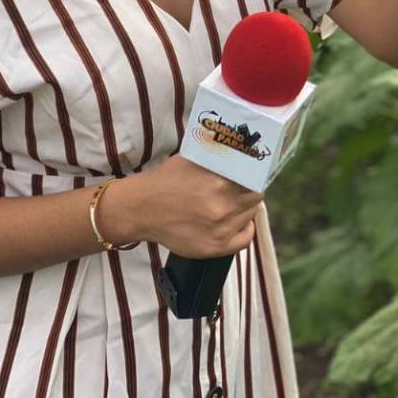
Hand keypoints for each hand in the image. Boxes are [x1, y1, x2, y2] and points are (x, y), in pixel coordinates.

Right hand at [130, 154, 262, 257]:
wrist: (141, 209)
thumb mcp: (193, 159)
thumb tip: (243, 150)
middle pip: (255, 196)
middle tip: (243, 186)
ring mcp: (220, 229)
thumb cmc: (166, 180)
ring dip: (245, 208)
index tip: (255, 172)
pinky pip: (244, 240)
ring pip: (249, 215)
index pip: (255, 178)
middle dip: (250, 189)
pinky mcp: (214, 247)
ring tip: (233, 202)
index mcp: (219, 181)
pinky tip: (238, 221)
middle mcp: (222, 206)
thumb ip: (218, 158)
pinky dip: (245, 230)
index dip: (256, 174)